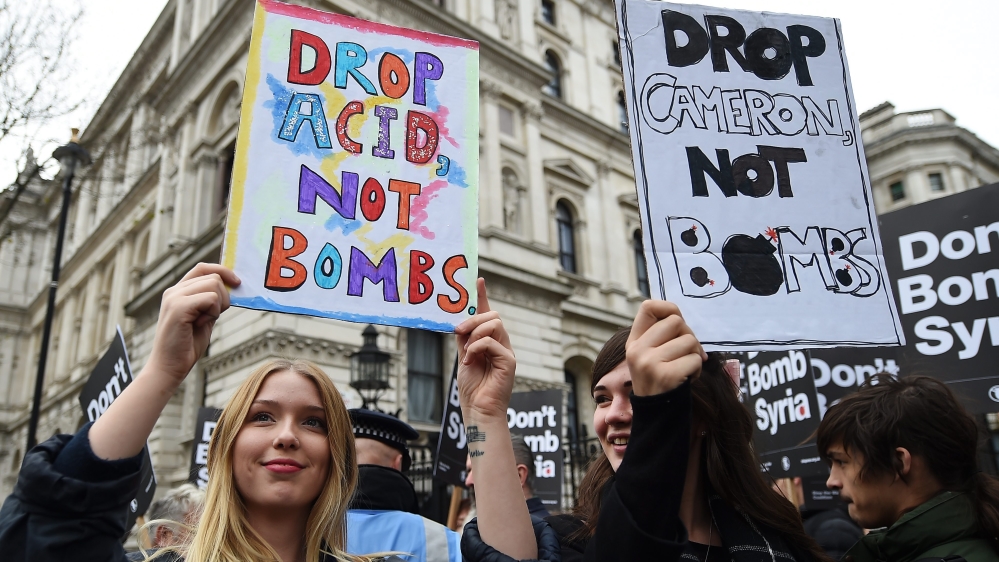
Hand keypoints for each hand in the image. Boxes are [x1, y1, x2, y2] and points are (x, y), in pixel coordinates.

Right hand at [147, 263, 239, 383]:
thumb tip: (231, 288)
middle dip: (224, 296)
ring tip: (203, 321)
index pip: (202, 268)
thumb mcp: (203, 318)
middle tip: (213, 316)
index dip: (222, 270)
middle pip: (213, 276)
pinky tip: (200, 324)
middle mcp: (174, 290)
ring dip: (218, 306)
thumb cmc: (186, 346)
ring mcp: (174, 297)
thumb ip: (212, 302)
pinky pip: (211, 298)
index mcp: (178, 291)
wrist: (168, 367)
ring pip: (214, 285)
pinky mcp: (178, 307)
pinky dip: (213, 313)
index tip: (237, 282)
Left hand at [455, 278, 515, 419]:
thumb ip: (464, 340)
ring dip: (475, 333)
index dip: (483, 297)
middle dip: (473, 318)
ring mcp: (507, 352)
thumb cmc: (472, 389)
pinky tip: (469, 361)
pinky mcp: (509, 362)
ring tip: (465, 352)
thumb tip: (459, 322)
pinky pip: (492, 342)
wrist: (478, 411)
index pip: (488, 315)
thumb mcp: (463, 358)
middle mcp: (502, 345)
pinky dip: (477, 348)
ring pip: (495, 324)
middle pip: (493, 315)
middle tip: (458, 332)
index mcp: (490, 343)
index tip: (478, 280)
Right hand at [626, 300, 706, 395]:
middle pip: (676, 321)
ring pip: (689, 340)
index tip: (677, 324)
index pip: (648, 307)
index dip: (668, 308)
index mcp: (633, 342)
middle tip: (686, 352)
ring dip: (694, 355)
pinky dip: (697, 369)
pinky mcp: (666, 375)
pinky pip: (695, 359)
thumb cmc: (659, 382)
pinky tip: (686, 378)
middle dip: (688, 335)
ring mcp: (650, 363)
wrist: (656, 416)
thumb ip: (659, 336)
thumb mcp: (648, 356)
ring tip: (684, 368)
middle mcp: (637, 350)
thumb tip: (680, 318)